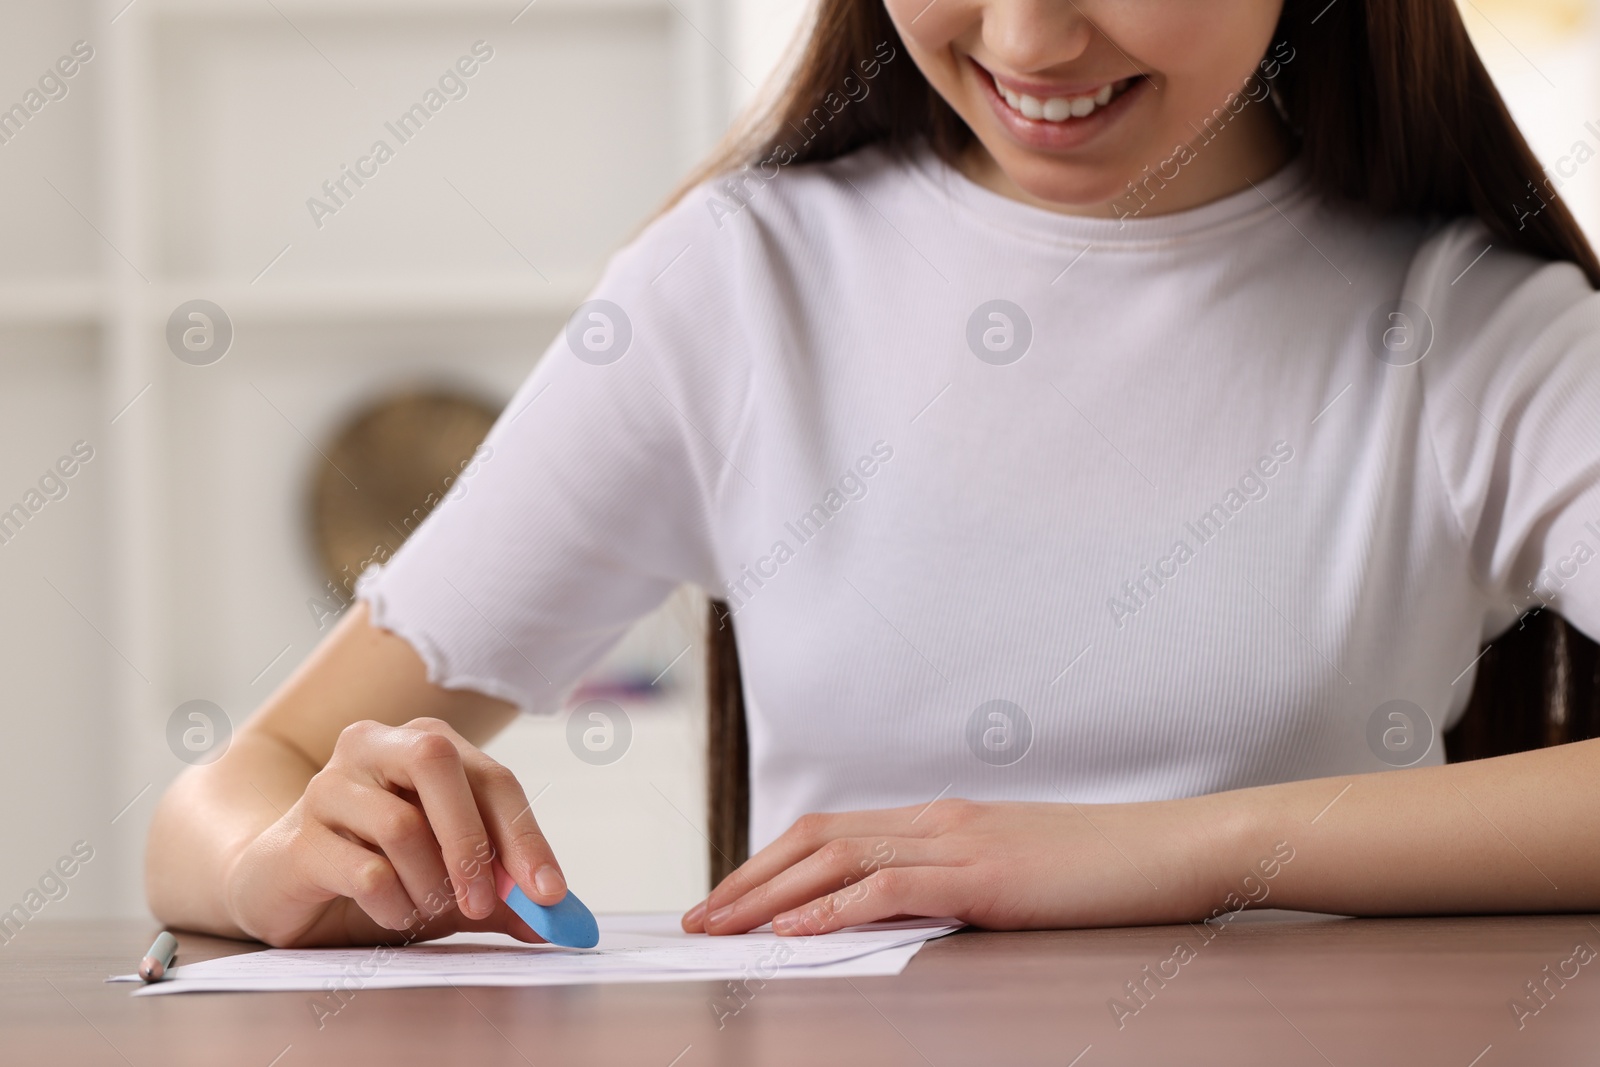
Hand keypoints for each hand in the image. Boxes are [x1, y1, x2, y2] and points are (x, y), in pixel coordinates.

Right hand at [224, 717, 566, 946]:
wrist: (282, 885)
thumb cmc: (379, 868)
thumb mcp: (453, 881)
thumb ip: (503, 894)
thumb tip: (556, 922)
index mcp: (423, 743)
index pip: (492, 777)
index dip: (525, 836)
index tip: (549, 894)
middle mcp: (374, 746)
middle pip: (438, 764)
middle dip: (473, 842)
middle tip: (485, 904)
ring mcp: (329, 786)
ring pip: (402, 826)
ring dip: (429, 885)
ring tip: (427, 910)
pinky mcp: (298, 837)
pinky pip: (365, 872)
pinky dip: (393, 905)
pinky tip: (393, 913)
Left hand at [681, 798, 1223, 936]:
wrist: (1174, 848)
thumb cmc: (1101, 869)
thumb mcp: (1013, 871)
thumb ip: (954, 883)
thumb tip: (899, 911)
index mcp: (941, 819)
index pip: (832, 832)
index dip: (770, 863)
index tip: (728, 899)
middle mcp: (938, 820)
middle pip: (817, 838)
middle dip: (747, 880)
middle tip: (699, 920)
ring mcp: (960, 843)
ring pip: (839, 857)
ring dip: (769, 895)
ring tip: (723, 928)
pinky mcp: (986, 876)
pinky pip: (893, 888)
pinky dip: (836, 906)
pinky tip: (797, 929)